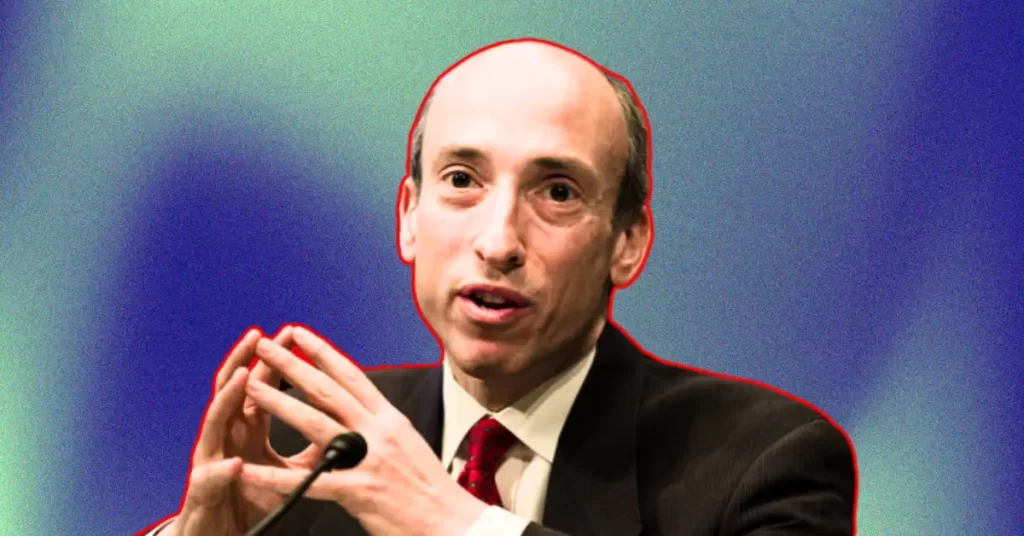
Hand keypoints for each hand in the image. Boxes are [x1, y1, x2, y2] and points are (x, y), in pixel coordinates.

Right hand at [170, 327, 321, 535]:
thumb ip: (310, 448)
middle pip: (233, 391)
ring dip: (229, 398)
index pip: (261, 385)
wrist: (216, 533)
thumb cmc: (247, 496)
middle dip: (247, 360)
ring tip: (244, 376)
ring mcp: (209, 459)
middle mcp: (225, 436)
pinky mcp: (202, 492)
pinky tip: (234, 464)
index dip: (276, 360)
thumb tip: (342, 429)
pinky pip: (210, 478)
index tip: (293, 333)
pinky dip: (222, 470)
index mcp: (247, 428)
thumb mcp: (285, 469)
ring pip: (214, 422)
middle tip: (260, 335)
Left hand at [239, 326, 488, 535]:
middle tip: (266, 346)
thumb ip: (379, 428)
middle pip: (327, 390)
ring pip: (315, 422)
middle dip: (293, 365)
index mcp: (390, 419)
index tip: (299, 335)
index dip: (322, 352)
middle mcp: (379, 431)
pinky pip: (307, 483)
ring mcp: (368, 460)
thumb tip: (357, 412)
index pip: (352, 376)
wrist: (453, 523)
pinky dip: (272, 478)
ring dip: (278, 402)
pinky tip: (248, 470)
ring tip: (250, 387)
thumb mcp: (407, 445)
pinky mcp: (359, 492)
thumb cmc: (429, 489)